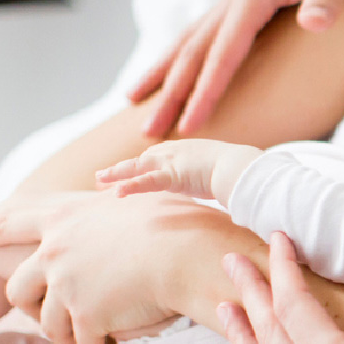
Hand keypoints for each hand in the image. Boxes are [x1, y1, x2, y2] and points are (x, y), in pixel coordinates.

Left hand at [0, 192, 197, 343]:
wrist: (188, 252)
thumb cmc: (178, 221)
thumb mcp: (135, 199)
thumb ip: (112, 200)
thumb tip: (111, 188)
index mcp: (65, 216)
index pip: (10, 222)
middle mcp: (56, 250)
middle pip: (20, 286)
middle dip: (24, 307)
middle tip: (28, 318)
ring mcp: (68, 285)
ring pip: (49, 323)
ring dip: (65, 341)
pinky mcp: (88, 315)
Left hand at [96, 139, 260, 205]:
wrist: (244, 167)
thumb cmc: (241, 170)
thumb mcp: (223, 172)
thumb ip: (215, 178)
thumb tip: (224, 190)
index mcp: (185, 150)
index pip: (156, 158)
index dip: (139, 167)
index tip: (127, 174)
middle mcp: (175, 152)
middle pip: (141, 161)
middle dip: (121, 170)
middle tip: (102, 179)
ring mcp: (172, 161)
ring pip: (136, 168)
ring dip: (116, 174)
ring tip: (99, 181)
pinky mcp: (173, 175)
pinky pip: (147, 182)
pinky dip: (131, 186)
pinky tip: (117, 193)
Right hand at [131, 0, 343, 137]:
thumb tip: (315, 23)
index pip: (224, 52)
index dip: (206, 91)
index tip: (190, 127)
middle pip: (194, 51)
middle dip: (170, 94)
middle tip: (146, 134)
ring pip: (190, 40)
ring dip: (163, 74)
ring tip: (134, 103)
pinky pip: (205, 34)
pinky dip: (183, 56)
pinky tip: (173, 71)